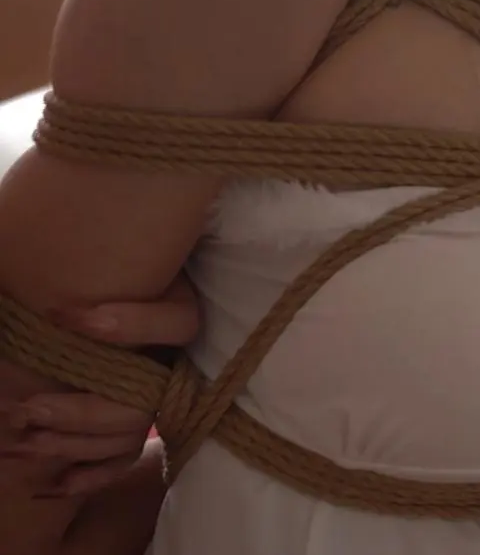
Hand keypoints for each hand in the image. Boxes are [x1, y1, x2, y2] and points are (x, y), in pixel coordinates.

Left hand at [0, 274, 199, 495]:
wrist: (112, 297)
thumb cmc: (111, 276)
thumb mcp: (118, 271)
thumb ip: (94, 280)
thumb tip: (59, 296)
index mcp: (180, 310)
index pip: (178, 323)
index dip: (128, 324)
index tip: (61, 314)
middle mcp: (175, 360)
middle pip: (144, 399)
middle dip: (82, 410)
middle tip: (26, 408)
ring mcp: (161, 396)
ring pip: (130, 434)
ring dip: (74, 443)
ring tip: (23, 439)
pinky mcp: (142, 425)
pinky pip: (125, 459)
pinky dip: (92, 475)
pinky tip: (56, 484)